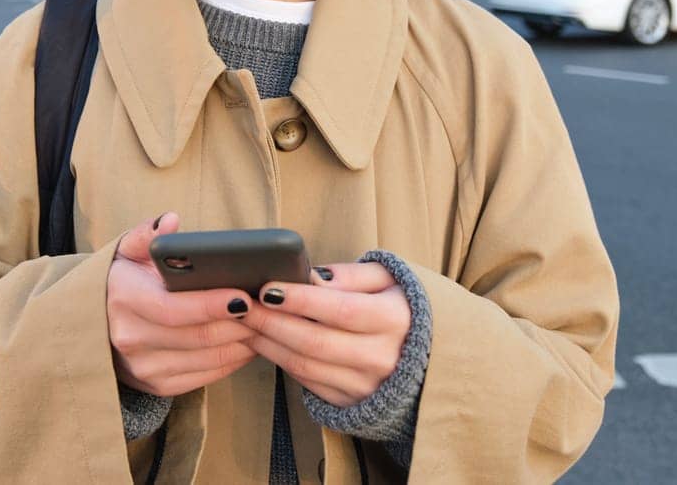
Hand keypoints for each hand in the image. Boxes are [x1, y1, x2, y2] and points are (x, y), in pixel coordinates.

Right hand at [106, 212, 257, 397]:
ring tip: (265, 322)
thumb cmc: (121, 281)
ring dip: (241, 343)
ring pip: (207, 359)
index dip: (212, 305)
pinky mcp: (157, 385)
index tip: (245, 296)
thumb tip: (170, 221)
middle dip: (239, 324)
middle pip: (198, 337)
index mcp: (123, 299)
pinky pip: (205, 377)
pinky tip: (248, 342)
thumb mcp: (126, 251)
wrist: (95, 325)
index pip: (174, 309)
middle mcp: (130, 338)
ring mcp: (143, 367)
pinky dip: (232, 360)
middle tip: (268, 308)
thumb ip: (146, 234)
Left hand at [237, 262, 410, 406]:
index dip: (300, 300)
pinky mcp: (352, 402)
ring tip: (247, 323)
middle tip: (243, 305)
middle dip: (272, 322)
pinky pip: (309, 383)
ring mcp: (366, 385)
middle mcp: (382, 357)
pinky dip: (282, 362)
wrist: (433, 359)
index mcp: (394, 320)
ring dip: (270, 344)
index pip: (340, 310)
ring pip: (306, 366)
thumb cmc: (404, 308)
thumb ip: (354, 274)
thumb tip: (314, 276)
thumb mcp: (391, 279)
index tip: (267, 287)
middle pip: (315, 341)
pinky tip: (266, 342)